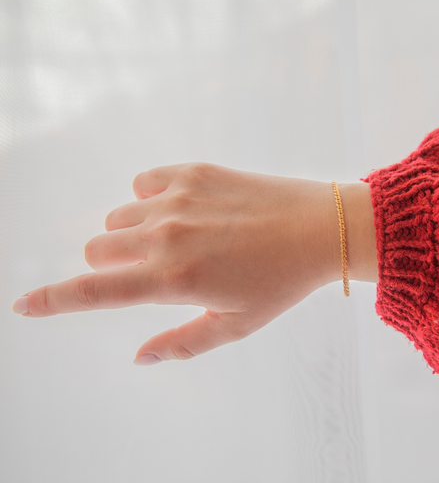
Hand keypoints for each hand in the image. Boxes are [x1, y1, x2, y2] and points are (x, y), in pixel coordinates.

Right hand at [12, 162, 342, 363]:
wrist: (319, 227)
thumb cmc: (281, 282)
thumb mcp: (234, 324)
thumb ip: (182, 342)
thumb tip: (139, 357)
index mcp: (174, 279)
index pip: (94, 292)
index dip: (53, 301)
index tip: (24, 305)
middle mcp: (167, 235)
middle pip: (96, 249)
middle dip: (111, 265)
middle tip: (151, 270)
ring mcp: (177, 198)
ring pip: (117, 218)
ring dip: (132, 234)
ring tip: (177, 240)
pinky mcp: (193, 171)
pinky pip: (142, 184)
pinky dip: (151, 201)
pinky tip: (185, 210)